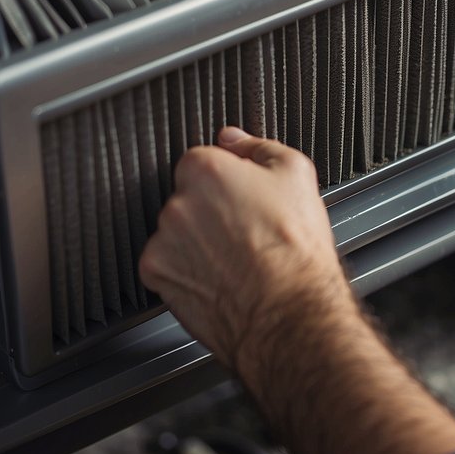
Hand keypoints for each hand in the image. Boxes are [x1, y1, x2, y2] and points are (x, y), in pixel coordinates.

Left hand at [141, 130, 454, 453]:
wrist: (288, 313)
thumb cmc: (294, 251)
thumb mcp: (297, 175)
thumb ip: (258, 146)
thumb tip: (235, 139)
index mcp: (207, 169)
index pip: (205, 159)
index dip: (229, 178)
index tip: (244, 195)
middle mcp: (178, 202)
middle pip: (188, 195)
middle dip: (211, 209)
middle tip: (245, 228)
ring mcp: (164, 240)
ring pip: (177, 230)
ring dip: (196, 239)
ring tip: (235, 255)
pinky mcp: (157, 275)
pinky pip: (166, 263)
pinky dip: (185, 269)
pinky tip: (219, 274)